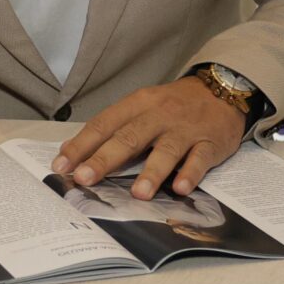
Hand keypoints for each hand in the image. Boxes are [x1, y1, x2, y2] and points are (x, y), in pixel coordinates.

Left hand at [52, 79, 246, 199]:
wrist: (222, 90)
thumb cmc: (172, 105)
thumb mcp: (142, 107)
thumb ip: (114, 129)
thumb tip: (76, 155)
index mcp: (137, 104)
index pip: (104, 124)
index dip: (82, 145)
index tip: (61, 165)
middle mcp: (159, 115)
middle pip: (129, 137)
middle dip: (105, 159)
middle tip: (85, 178)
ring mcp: (185, 129)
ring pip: (167, 150)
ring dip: (152, 172)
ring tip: (138, 194)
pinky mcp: (210, 142)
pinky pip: (200, 159)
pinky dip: (191, 174)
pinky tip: (181, 189)